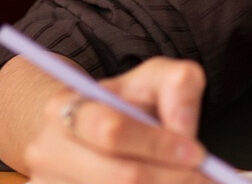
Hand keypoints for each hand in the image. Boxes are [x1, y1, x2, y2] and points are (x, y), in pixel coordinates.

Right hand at [13, 56, 210, 182]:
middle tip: (203, 178)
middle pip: (118, 178)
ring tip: (190, 183)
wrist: (84, 128)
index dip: (158, 145)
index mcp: (64, 107)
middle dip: (170, 179)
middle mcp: (47, 151)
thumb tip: (183, 127)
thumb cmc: (124, 103)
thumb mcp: (154, 77)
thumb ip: (178, 87)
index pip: (112, 132)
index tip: (196, 153)